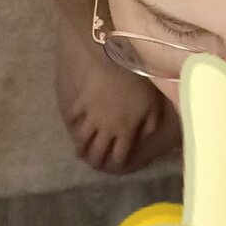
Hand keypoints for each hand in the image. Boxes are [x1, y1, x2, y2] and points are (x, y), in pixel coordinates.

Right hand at [54, 18, 176, 174]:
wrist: (116, 62)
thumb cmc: (138, 82)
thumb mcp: (153, 104)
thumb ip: (150, 124)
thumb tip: (144, 137)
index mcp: (125, 131)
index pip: (118, 155)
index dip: (117, 162)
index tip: (116, 163)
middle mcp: (105, 130)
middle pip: (96, 152)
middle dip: (95, 160)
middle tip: (94, 162)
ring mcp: (90, 117)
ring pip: (81, 140)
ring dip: (81, 147)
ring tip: (80, 151)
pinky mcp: (79, 104)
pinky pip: (72, 118)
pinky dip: (72, 125)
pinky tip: (73, 126)